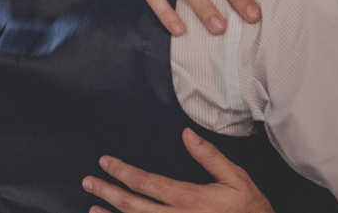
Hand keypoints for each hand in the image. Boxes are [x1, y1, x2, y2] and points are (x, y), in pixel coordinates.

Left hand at [82, 128, 274, 212]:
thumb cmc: (249, 209)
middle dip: (108, 192)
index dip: (122, 171)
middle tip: (88, 182)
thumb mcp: (235, 178)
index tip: (105, 162)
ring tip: (92, 208)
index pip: (146, 182)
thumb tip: (186, 133)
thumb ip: (209, 156)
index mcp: (189, 198)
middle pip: (133, 206)